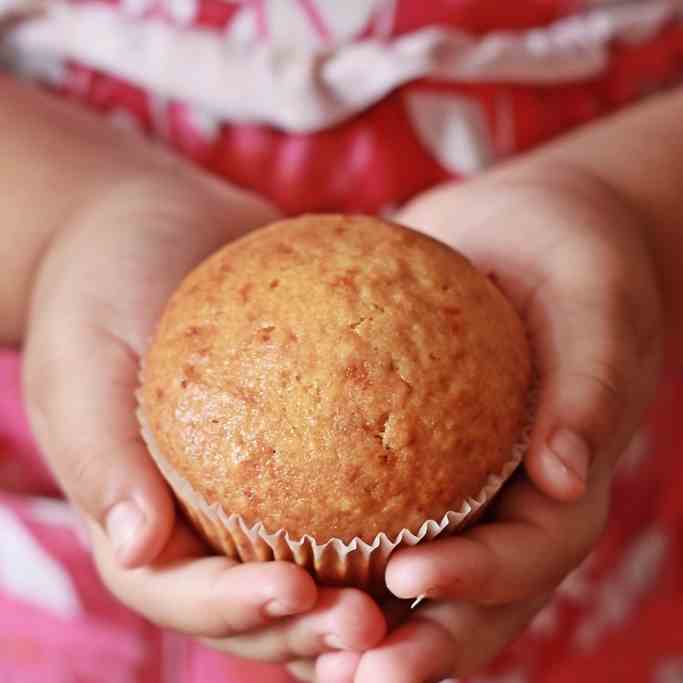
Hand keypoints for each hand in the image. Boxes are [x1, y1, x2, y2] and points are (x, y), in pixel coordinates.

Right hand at [22, 170, 385, 662]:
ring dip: (361, 592)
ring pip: (312, 561)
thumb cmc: (103, 284)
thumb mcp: (82, 358)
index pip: (178, 590)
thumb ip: (102, 454)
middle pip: (255, 602)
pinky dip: (389, 506)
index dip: (234, 610)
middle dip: (309, 626)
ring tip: (419, 589)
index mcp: (141, 513)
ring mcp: (257, 480)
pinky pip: (349, 480)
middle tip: (374, 624)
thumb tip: (139, 549)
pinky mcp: (305, 436)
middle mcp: (203, 513)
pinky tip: (446, 501)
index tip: (296, 594)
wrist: (156, 224)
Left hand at [316, 161, 662, 681]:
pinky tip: (259, 553)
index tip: (406, 577)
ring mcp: (452, 487)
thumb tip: (566, 477)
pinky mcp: (403, 457)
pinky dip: (322, 544)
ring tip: (293, 644)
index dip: (476, 581)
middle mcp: (504, 501)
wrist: (522, 228)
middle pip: (468, 600)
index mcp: (559, 484)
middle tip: (346, 672)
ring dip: (359, 623)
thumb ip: (589, 387)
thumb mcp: (596, 304)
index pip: (528, 556)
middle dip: (414, 649)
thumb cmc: (574, 260)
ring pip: (408, 576)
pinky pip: (362, 509)